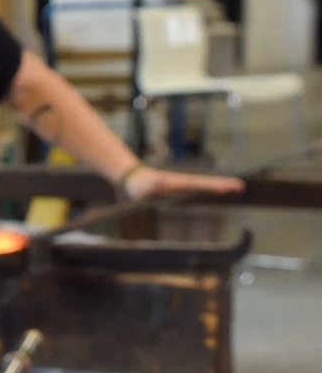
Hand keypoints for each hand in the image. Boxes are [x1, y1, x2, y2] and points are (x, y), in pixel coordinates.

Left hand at [121, 164, 243, 201]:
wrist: (132, 180)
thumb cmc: (137, 185)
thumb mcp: (144, 186)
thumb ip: (151, 185)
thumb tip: (159, 181)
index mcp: (177, 182)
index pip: (199, 183)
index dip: (213, 185)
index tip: (228, 187)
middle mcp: (182, 182)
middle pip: (206, 183)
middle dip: (222, 184)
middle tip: (240, 186)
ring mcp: (181, 185)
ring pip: (204, 185)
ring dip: (219, 186)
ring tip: (236, 187)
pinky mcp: (179, 189)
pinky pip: (198, 189)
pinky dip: (211, 189)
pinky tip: (220, 192)